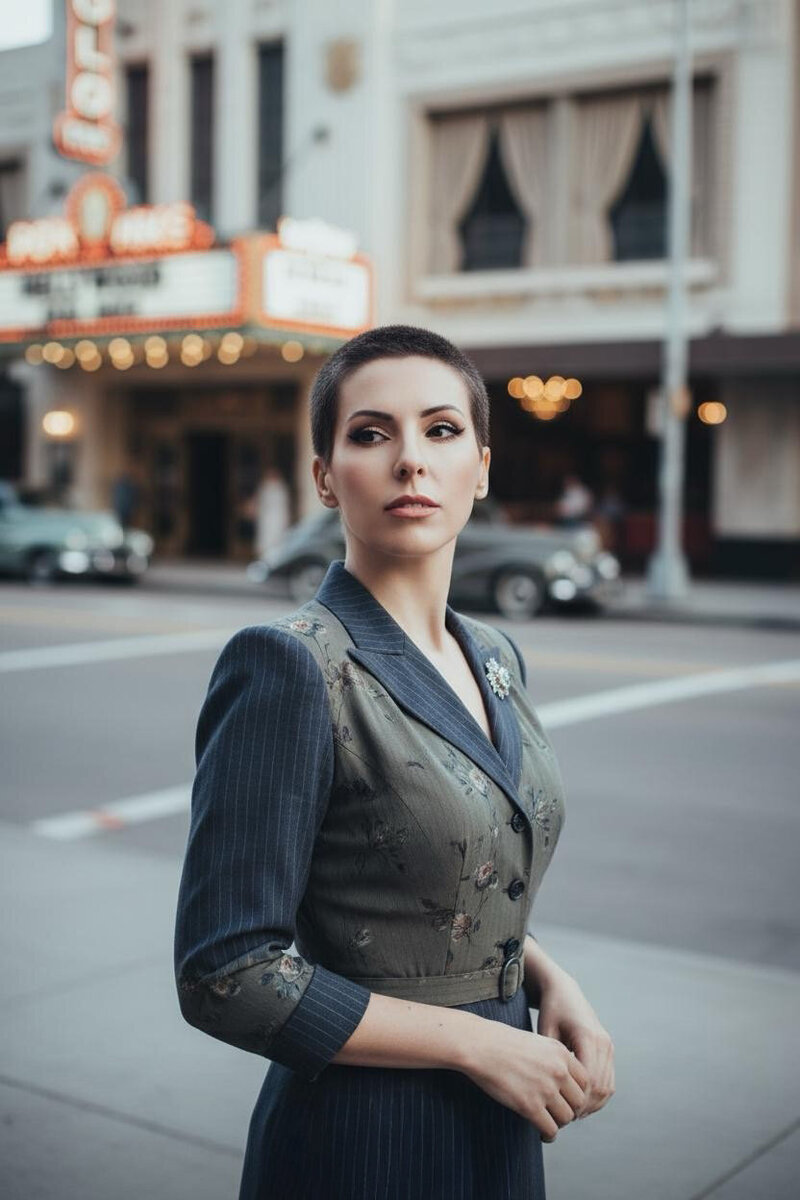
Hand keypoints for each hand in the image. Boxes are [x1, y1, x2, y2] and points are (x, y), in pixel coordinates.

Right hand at [460, 1019, 589, 1141]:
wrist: (480, 1045)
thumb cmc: (501, 1041)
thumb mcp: (536, 1041)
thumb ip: (552, 1059)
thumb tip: (561, 1079)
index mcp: (561, 1053)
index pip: (585, 1080)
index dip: (577, 1093)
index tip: (568, 1099)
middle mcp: (558, 1070)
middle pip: (579, 1101)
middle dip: (571, 1109)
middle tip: (559, 1114)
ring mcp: (545, 1088)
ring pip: (567, 1117)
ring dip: (559, 1123)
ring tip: (549, 1124)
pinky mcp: (530, 1105)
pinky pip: (550, 1128)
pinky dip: (548, 1135)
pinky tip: (543, 1134)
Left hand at [536, 965, 614, 1118]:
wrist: (564, 991)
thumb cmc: (550, 1010)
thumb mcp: (546, 1031)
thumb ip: (550, 1059)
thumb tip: (546, 1092)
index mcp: (588, 1037)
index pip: (589, 1080)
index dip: (577, 1100)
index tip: (560, 1111)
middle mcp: (603, 1043)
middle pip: (600, 1087)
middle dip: (584, 1106)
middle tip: (565, 1118)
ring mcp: (609, 1047)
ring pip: (607, 1087)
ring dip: (592, 1105)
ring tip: (572, 1114)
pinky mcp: (608, 1050)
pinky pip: (608, 1081)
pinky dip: (598, 1096)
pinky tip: (581, 1104)